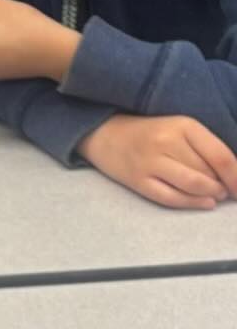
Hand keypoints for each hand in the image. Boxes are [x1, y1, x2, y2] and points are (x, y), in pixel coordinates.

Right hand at [80, 113, 236, 209]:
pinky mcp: (138, 180)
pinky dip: (192, 203)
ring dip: (211, 194)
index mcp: (183, 125)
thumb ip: (204, 147)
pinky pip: (171, 197)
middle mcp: (166, 142)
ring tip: (217, 196)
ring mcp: (150, 162)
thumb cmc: (150, 133)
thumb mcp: (179, 128)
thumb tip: (231, 175)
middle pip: (208, 172)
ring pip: (193, 185)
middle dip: (223, 185)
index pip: (220, 156)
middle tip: (227, 190)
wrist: (105, 134)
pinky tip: (205, 203)